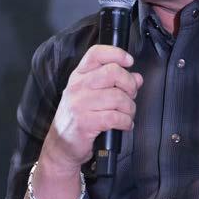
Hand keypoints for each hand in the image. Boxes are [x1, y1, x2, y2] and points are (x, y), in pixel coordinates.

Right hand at [42, 44, 142, 170]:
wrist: (61, 145)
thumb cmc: (79, 118)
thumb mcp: (93, 96)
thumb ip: (115, 84)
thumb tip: (137, 77)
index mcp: (79, 76)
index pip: (96, 53)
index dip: (117, 54)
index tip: (129, 62)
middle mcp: (77, 86)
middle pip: (113, 72)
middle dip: (129, 85)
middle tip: (130, 96)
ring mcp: (79, 104)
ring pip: (118, 97)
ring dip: (130, 108)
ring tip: (127, 115)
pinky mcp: (85, 122)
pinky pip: (116, 117)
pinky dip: (126, 122)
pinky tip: (125, 124)